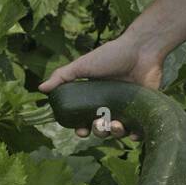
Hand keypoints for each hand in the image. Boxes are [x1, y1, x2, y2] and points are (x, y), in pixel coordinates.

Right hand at [39, 34, 163, 138]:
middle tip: (100, 124)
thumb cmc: (112, 55)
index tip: (81, 131)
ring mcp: (128, 108)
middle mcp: (110, 105)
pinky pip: (140, 130)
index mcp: (95, 98)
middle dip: (99, 132)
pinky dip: (135, 135)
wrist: (141, 49)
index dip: (81, 129)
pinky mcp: (144, 109)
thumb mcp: (83, 64)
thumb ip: (62, 76)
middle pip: (102, 129)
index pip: (84, 120)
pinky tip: (133, 133)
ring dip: (115, 134)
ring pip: (119, 131)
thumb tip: (41, 88)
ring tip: (117, 125)